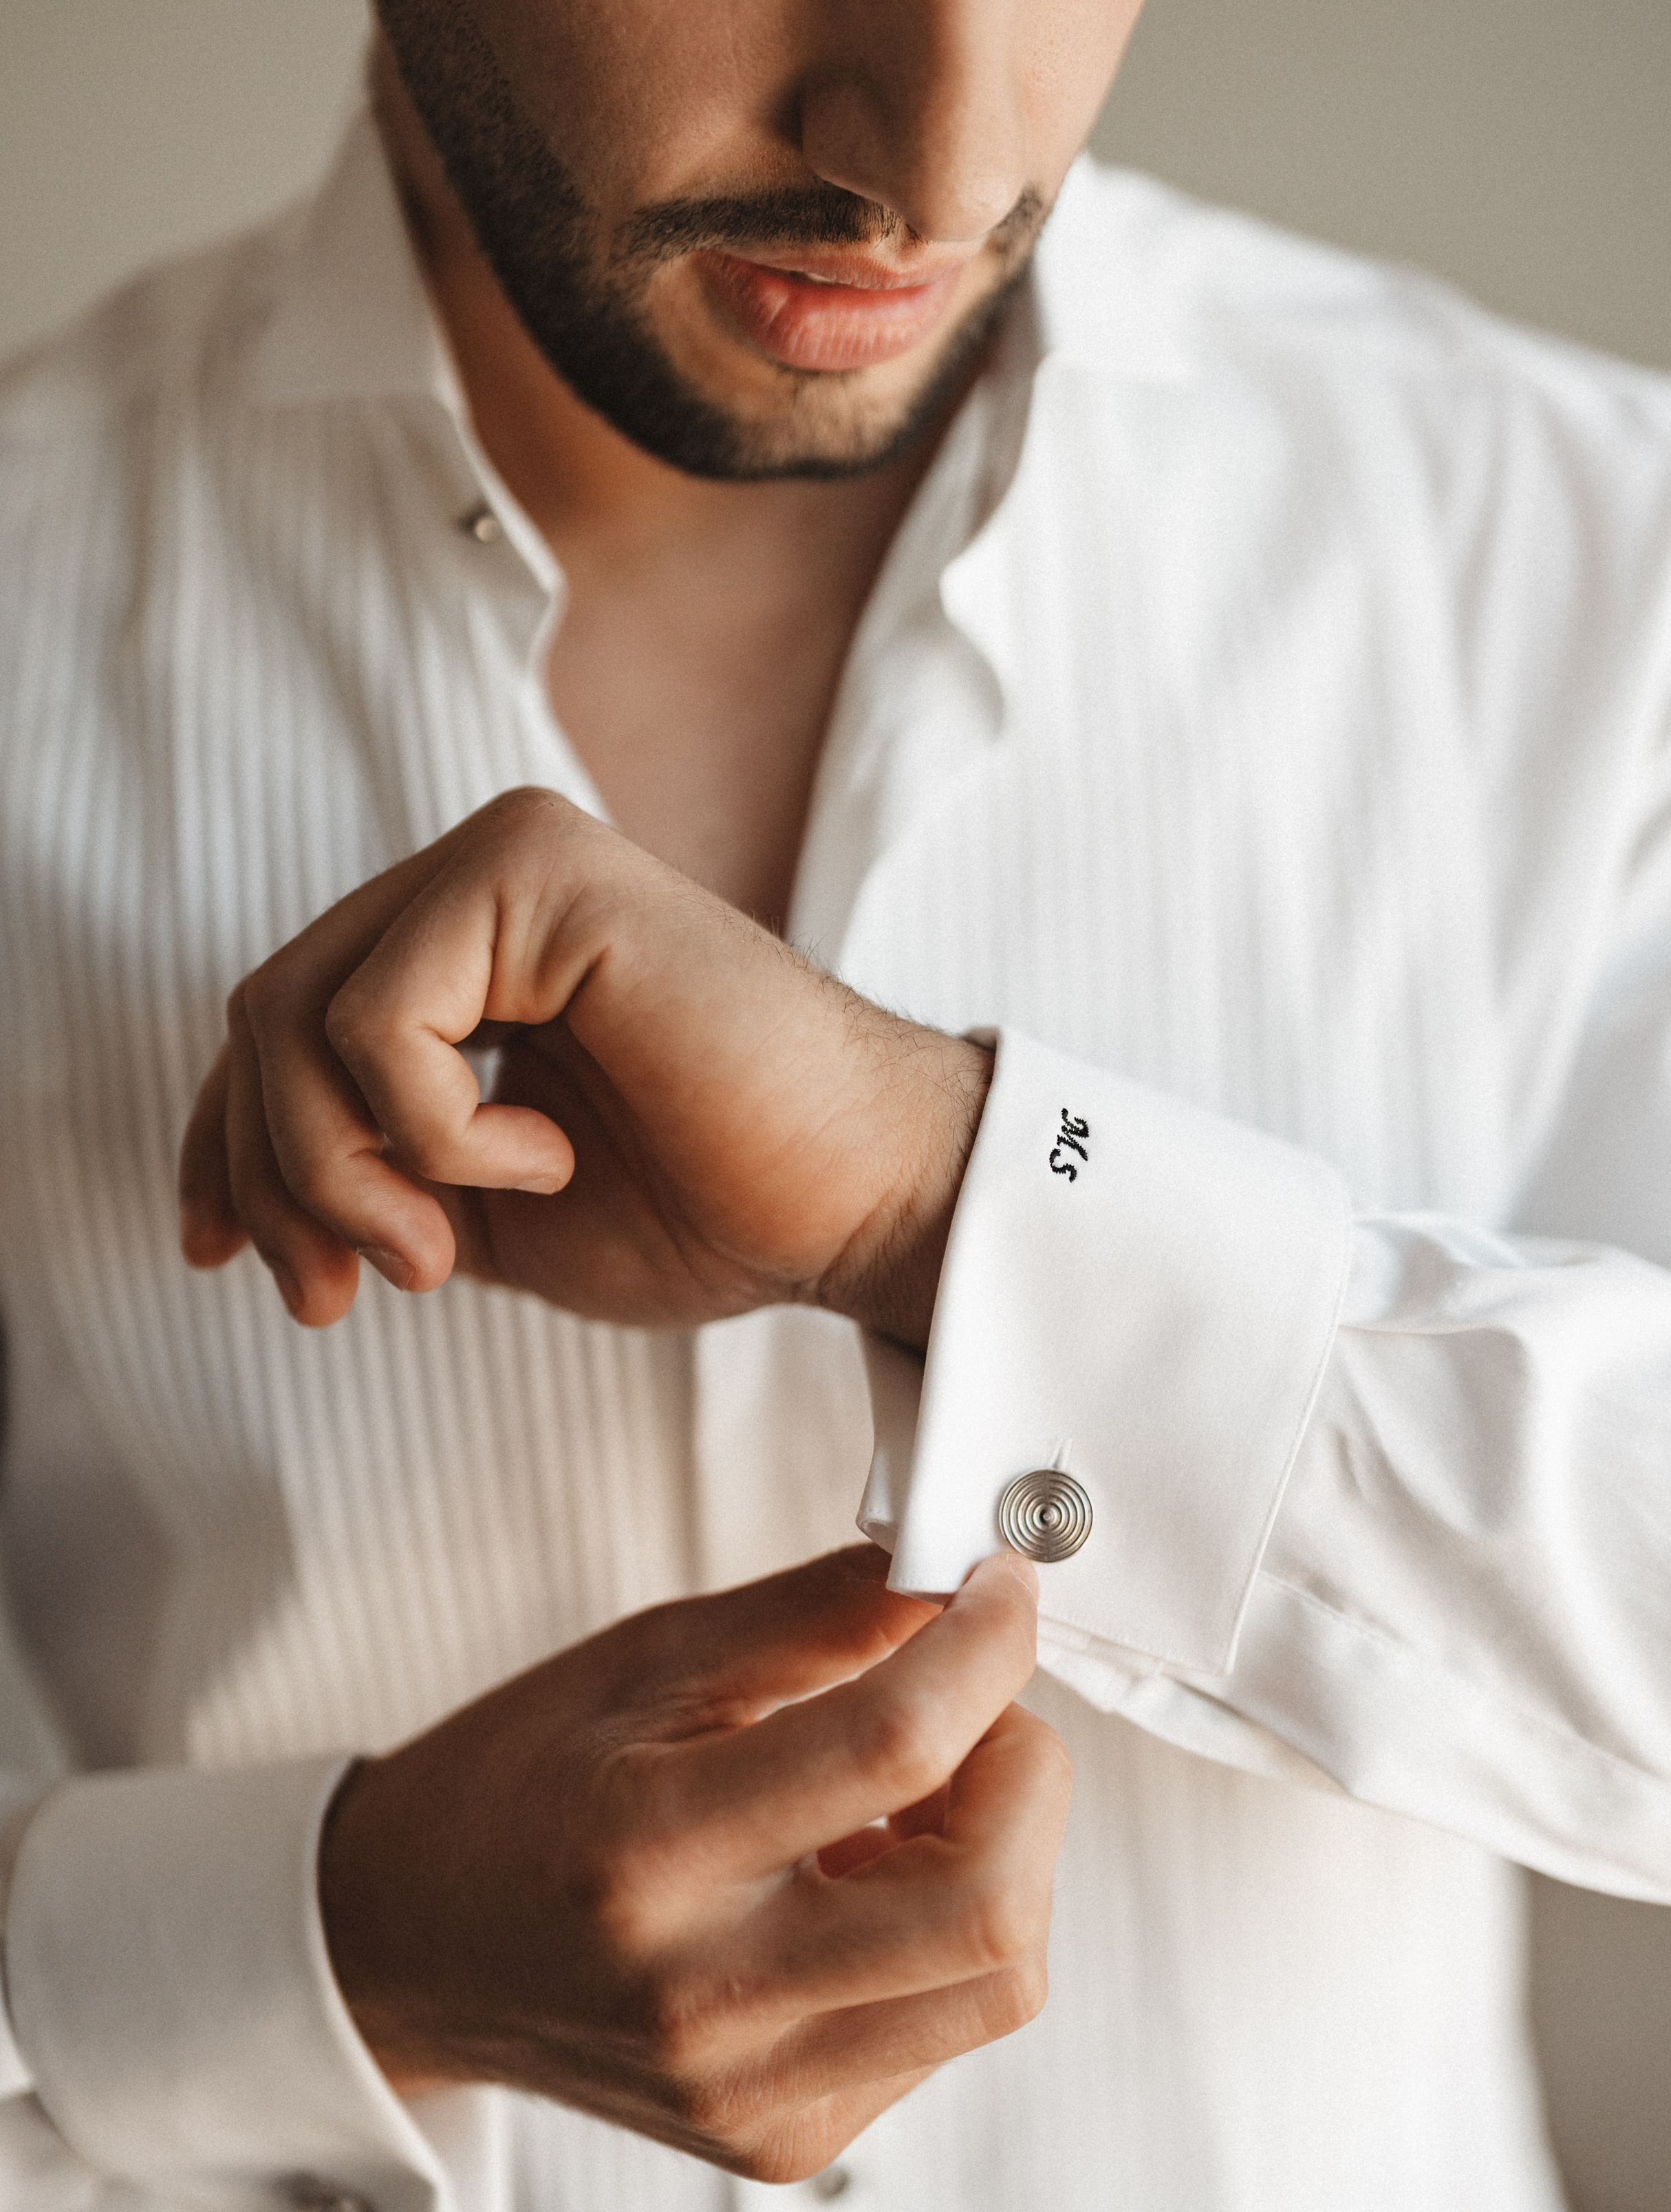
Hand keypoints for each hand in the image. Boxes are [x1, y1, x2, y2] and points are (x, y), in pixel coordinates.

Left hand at [178, 788, 992, 1348]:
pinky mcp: (537, 869)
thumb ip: (380, 1178)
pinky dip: (431, 1133)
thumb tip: (244, 1203)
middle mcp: (479, 880)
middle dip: (274, 1179)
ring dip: (343, 1174)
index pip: (279, 1023)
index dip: (222, 1139)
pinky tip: (542, 1155)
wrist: (858, 1201)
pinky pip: (378, 1022)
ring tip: (444, 1250)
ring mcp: (506, 861)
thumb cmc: (712, 1209)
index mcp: (470, 947)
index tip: (215, 1252)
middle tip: (341, 1295)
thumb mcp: (490, 1214)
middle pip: (263, 1018)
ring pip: (292, 1016)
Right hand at [318, 1548, 1066, 2177]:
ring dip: (1009, 1857)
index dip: (986, 1645)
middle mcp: (704, 1999)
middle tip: (972, 1703)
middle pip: (989, 1901)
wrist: (413, 1952)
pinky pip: (949, 2025)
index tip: (999, 1587)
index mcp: (645, 1852)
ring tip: (917, 1795)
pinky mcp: (785, 2141)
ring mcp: (751, 2091)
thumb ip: (817, 1616)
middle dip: (1025, 1768)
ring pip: (1001, 1981)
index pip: (893, 1746)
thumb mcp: (648, 1661)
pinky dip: (949, 1928)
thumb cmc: (520, 1789)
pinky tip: (867, 1876)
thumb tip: (959, 1573)